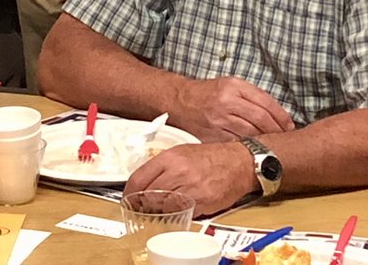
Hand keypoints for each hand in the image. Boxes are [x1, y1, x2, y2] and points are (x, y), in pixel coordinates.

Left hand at [125, 141, 257, 216]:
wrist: (238, 162)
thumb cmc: (211, 157)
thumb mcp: (182, 152)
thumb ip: (162, 165)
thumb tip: (145, 181)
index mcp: (170, 157)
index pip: (139, 178)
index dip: (130, 192)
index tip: (128, 198)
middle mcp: (179, 172)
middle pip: (149, 195)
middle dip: (143, 204)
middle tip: (141, 207)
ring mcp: (191, 188)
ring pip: (163, 207)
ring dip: (158, 211)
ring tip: (158, 210)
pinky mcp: (202, 202)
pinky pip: (181, 213)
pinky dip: (176, 214)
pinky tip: (176, 211)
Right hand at [172, 76, 294, 141]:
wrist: (181, 101)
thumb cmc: (209, 93)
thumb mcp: (230, 84)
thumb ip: (251, 95)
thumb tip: (276, 113)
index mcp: (234, 87)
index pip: (265, 102)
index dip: (281, 116)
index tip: (289, 125)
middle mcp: (226, 102)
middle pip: (260, 119)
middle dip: (276, 130)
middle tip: (286, 138)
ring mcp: (218, 120)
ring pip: (249, 133)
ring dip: (264, 140)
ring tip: (273, 145)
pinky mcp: (211, 135)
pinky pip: (234, 143)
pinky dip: (247, 147)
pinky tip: (254, 150)